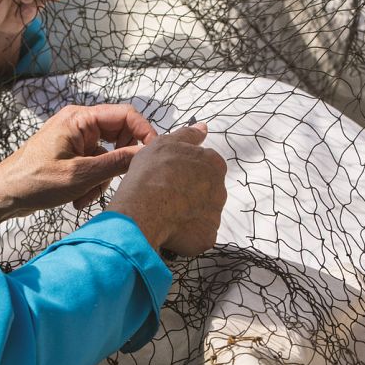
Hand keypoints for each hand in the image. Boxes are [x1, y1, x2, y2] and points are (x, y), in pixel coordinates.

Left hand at [1, 104, 156, 211]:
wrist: (3, 194)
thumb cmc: (34, 181)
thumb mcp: (80, 175)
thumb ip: (116, 162)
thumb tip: (145, 153)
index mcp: (80, 118)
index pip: (125, 114)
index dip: (144, 132)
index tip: (153, 155)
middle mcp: (79, 123)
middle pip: (120, 135)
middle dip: (118, 163)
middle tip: (114, 182)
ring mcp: (75, 138)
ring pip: (108, 154)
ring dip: (102, 178)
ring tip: (85, 197)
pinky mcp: (72, 152)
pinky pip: (95, 163)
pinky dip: (92, 182)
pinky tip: (78, 198)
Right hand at [108, 124, 227, 255]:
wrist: (144, 209)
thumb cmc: (152, 173)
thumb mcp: (166, 143)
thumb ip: (189, 135)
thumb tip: (203, 127)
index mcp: (213, 163)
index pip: (206, 167)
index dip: (185, 172)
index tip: (170, 177)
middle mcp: (220, 188)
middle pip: (207, 191)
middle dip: (190, 194)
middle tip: (166, 195)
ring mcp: (216, 215)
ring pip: (202, 214)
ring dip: (188, 215)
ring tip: (165, 214)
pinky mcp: (208, 236)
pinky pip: (198, 236)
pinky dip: (186, 235)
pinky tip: (170, 230)